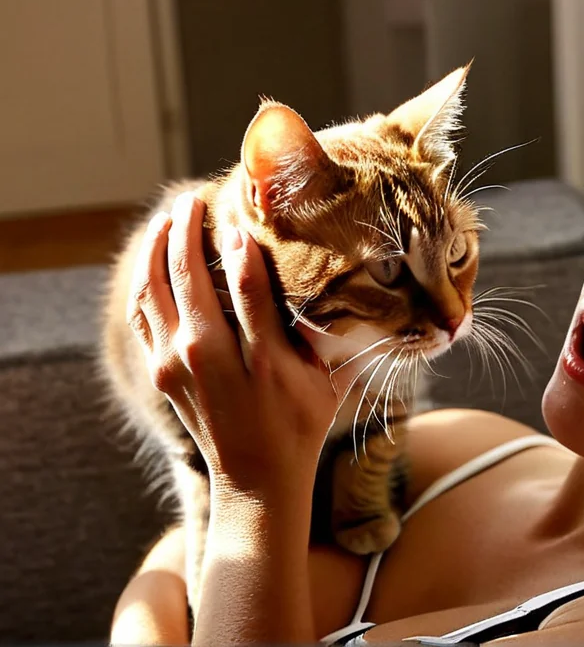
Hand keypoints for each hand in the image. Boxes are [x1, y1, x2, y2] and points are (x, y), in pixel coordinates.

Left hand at [126, 192, 338, 494]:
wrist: (256, 480)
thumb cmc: (301, 425)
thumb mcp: (327, 382)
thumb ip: (327, 333)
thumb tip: (343, 286)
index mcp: (267, 363)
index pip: (250, 293)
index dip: (242, 253)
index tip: (239, 221)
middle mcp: (215, 362)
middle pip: (190, 281)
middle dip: (187, 232)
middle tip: (193, 200)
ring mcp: (179, 367)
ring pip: (155, 291)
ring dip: (157, 248)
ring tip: (167, 219)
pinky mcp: (161, 373)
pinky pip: (143, 314)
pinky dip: (144, 279)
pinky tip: (152, 258)